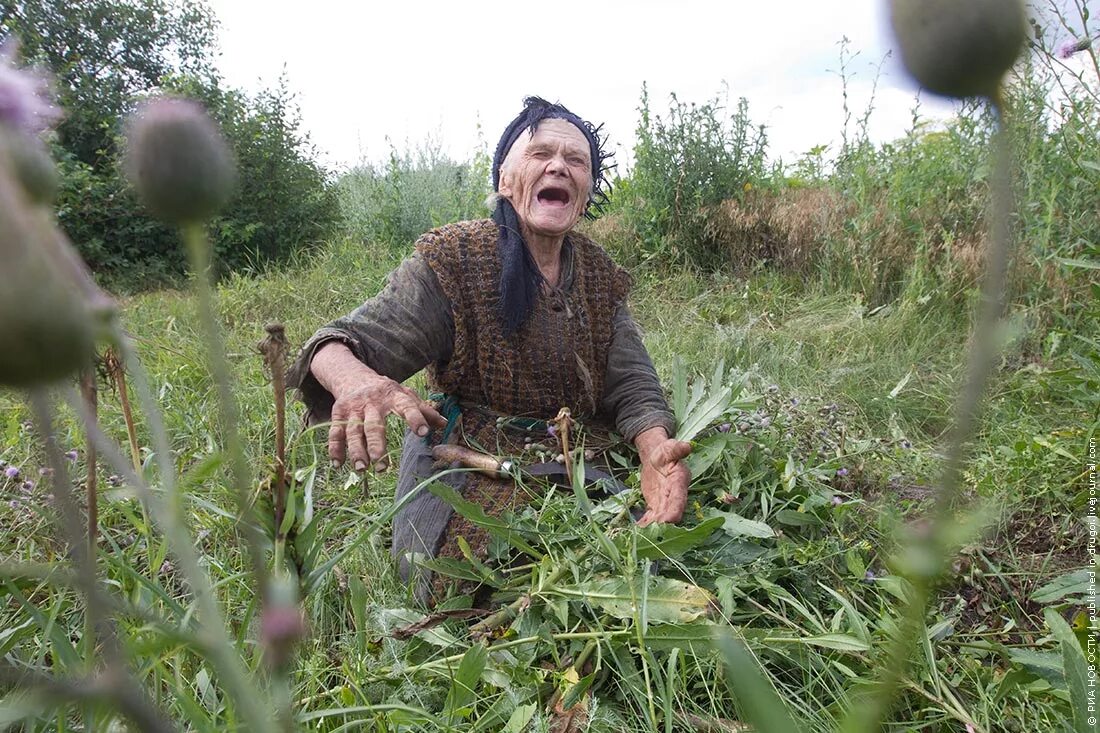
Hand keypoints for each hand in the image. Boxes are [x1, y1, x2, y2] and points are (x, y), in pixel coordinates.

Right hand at [311, 342, 445, 471]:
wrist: (353, 376)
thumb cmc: (386, 392)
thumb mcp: (405, 395)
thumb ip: (424, 410)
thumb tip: (445, 424)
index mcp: (394, 396)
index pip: (407, 406)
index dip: (416, 418)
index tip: (423, 433)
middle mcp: (373, 402)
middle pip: (375, 425)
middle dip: (378, 445)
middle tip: (382, 466)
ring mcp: (354, 408)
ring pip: (354, 431)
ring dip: (356, 450)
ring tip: (362, 468)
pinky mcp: (338, 414)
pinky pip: (335, 432)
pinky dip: (335, 448)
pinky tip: (338, 464)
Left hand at [634, 427, 691, 526]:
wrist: (657, 458)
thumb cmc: (664, 452)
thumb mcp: (669, 448)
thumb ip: (677, 449)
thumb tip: (687, 446)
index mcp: (679, 483)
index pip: (679, 500)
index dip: (674, 511)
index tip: (667, 521)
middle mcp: (674, 496)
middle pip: (669, 514)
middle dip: (662, 525)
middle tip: (650, 534)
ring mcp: (665, 503)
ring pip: (660, 519)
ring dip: (652, 528)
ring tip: (640, 537)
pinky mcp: (656, 506)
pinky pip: (651, 518)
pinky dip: (644, 525)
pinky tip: (635, 533)